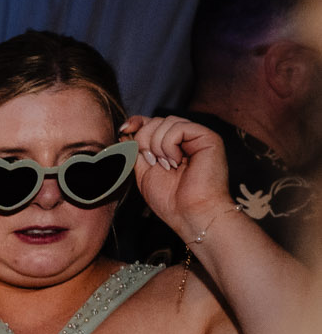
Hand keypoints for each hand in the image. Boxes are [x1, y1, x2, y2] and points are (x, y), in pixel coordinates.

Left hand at [124, 113, 232, 239]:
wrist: (190, 213)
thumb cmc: (169, 199)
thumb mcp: (143, 173)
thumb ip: (135, 151)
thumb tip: (125, 132)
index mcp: (171, 146)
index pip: (152, 122)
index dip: (137, 122)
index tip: (123, 130)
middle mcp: (186, 138)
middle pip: (156, 120)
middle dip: (144, 140)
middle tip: (152, 162)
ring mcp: (197, 137)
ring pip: (166, 121)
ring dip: (157, 145)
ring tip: (167, 166)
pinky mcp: (208, 137)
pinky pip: (178, 127)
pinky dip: (169, 145)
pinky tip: (175, 161)